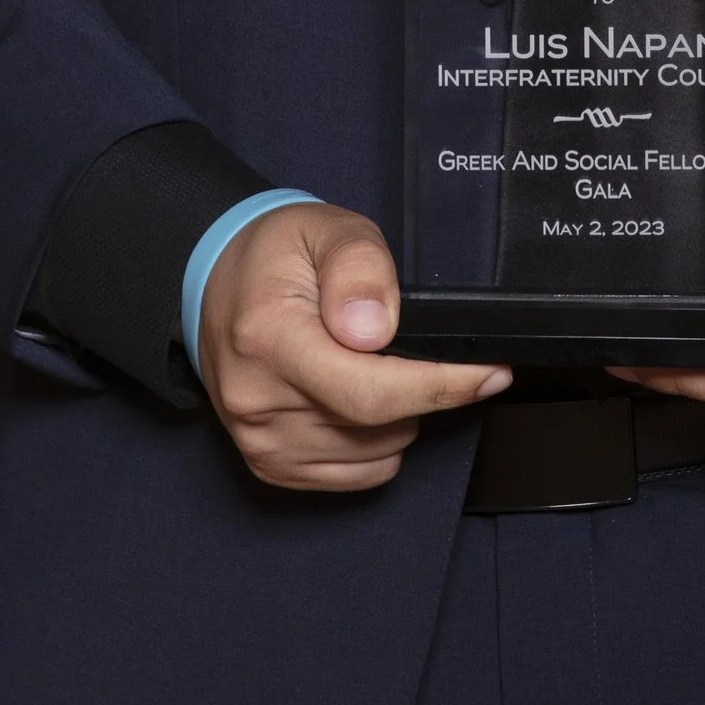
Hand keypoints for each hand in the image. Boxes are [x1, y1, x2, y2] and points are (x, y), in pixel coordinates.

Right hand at [197, 202, 507, 491]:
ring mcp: (261, 442)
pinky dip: (377, 442)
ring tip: (372, 364)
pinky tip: (356, 397)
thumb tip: (376, 329)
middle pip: (381, 425)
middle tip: (423, 348)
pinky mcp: (270, 466)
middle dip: (425, 389)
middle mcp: (257, 401)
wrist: (213, 286)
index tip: (491, 373)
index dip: (442, 387)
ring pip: (379, 453)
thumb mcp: (326, 230)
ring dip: (398, 415)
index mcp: (269, 339)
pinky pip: (360, 474)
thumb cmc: (276, 257)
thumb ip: (359, 267)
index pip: (371, 391)